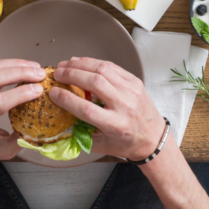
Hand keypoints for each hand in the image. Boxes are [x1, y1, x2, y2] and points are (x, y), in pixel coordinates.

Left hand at [0, 59, 45, 172]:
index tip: (39, 90)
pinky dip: (6, 64)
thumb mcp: (2, 152)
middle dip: (20, 72)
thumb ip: (22, 140)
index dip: (21, 93)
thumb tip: (42, 126)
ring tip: (34, 67)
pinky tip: (21, 66)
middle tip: (40, 74)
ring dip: (15, 64)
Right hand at [51, 57, 165, 160]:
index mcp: (116, 125)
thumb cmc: (127, 143)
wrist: (155, 138)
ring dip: (81, 64)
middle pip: (95, 83)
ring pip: (103, 70)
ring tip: (65, 64)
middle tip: (57, 73)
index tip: (53, 92)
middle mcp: (125, 105)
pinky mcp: (135, 81)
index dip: (67, 99)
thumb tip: (59, 124)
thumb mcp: (103, 146)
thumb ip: (81, 137)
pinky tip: (81, 62)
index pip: (87, 109)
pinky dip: (93, 62)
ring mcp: (131, 90)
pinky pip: (111, 66)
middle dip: (72, 75)